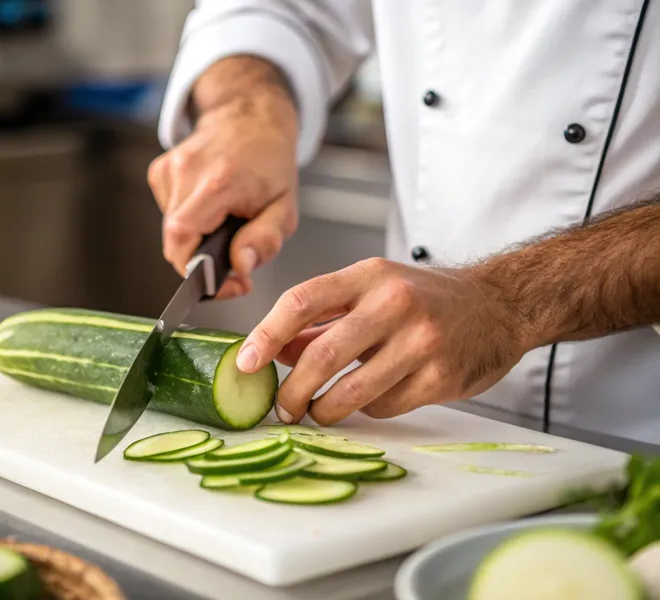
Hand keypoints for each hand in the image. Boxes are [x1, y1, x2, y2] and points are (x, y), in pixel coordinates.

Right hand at [148, 58, 298, 298]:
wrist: (250, 117)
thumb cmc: (269, 162)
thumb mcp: (285, 207)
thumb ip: (264, 241)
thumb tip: (239, 268)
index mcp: (219, 182)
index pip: (182, 237)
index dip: (195, 270)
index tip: (223, 283)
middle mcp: (187, 172)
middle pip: (174, 240)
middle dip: (200, 261)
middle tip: (229, 261)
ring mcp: (169, 169)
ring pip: (172, 230)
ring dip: (196, 239)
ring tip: (223, 224)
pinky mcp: (159, 171)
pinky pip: (169, 214)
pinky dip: (188, 221)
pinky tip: (209, 208)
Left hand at [235, 258, 525, 424]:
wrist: (499, 305)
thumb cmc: (426, 298)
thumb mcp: (372, 292)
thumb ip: (322, 320)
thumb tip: (275, 350)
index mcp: (369, 276)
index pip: (301, 301)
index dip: (265, 335)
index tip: (244, 363)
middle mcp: (394, 303)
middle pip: (322, 355)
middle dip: (292, 391)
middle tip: (282, 408)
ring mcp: (421, 341)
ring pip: (351, 391)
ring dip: (324, 410)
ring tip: (317, 412)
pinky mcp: (440, 377)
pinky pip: (384, 406)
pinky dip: (366, 410)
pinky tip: (370, 399)